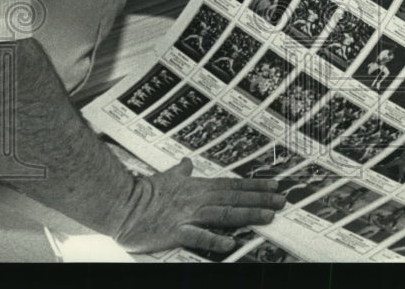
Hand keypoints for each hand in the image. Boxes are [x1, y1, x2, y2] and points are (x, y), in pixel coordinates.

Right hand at [112, 157, 286, 253]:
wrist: (122, 204)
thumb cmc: (144, 191)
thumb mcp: (167, 177)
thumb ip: (181, 171)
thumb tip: (187, 161)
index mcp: (198, 187)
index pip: (232, 185)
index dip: (254, 186)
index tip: (274, 186)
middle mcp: (198, 199)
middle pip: (234, 198)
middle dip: (260, 199)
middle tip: (283, 200)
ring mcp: (188, 215)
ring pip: (224, 213)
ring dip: (247, 214)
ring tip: (269, 216)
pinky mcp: (175, 232)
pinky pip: (198, 236)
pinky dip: (215, 239)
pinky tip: (231, 243)